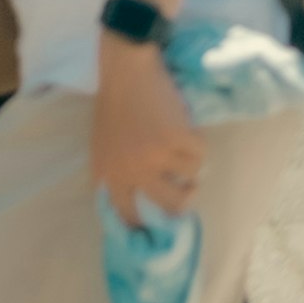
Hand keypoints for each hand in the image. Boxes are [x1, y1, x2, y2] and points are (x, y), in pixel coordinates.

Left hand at [90, 29, 199, 229]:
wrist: (127, 70)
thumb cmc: (113, 105)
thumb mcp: (102, 146)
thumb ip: (115, 174)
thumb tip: (135, 201)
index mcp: (109, 175)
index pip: (126, 215)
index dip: (144, 228)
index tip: (160, 232)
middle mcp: (132, 172)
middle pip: (169, 205)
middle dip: (184, 202)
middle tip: (190, 192)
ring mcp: (155, 156)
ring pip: (190, 179)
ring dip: (193, 167)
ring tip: (188, 152)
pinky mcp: (177, 138)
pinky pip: (201, 155)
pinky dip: (200, 146)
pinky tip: (190, 133)